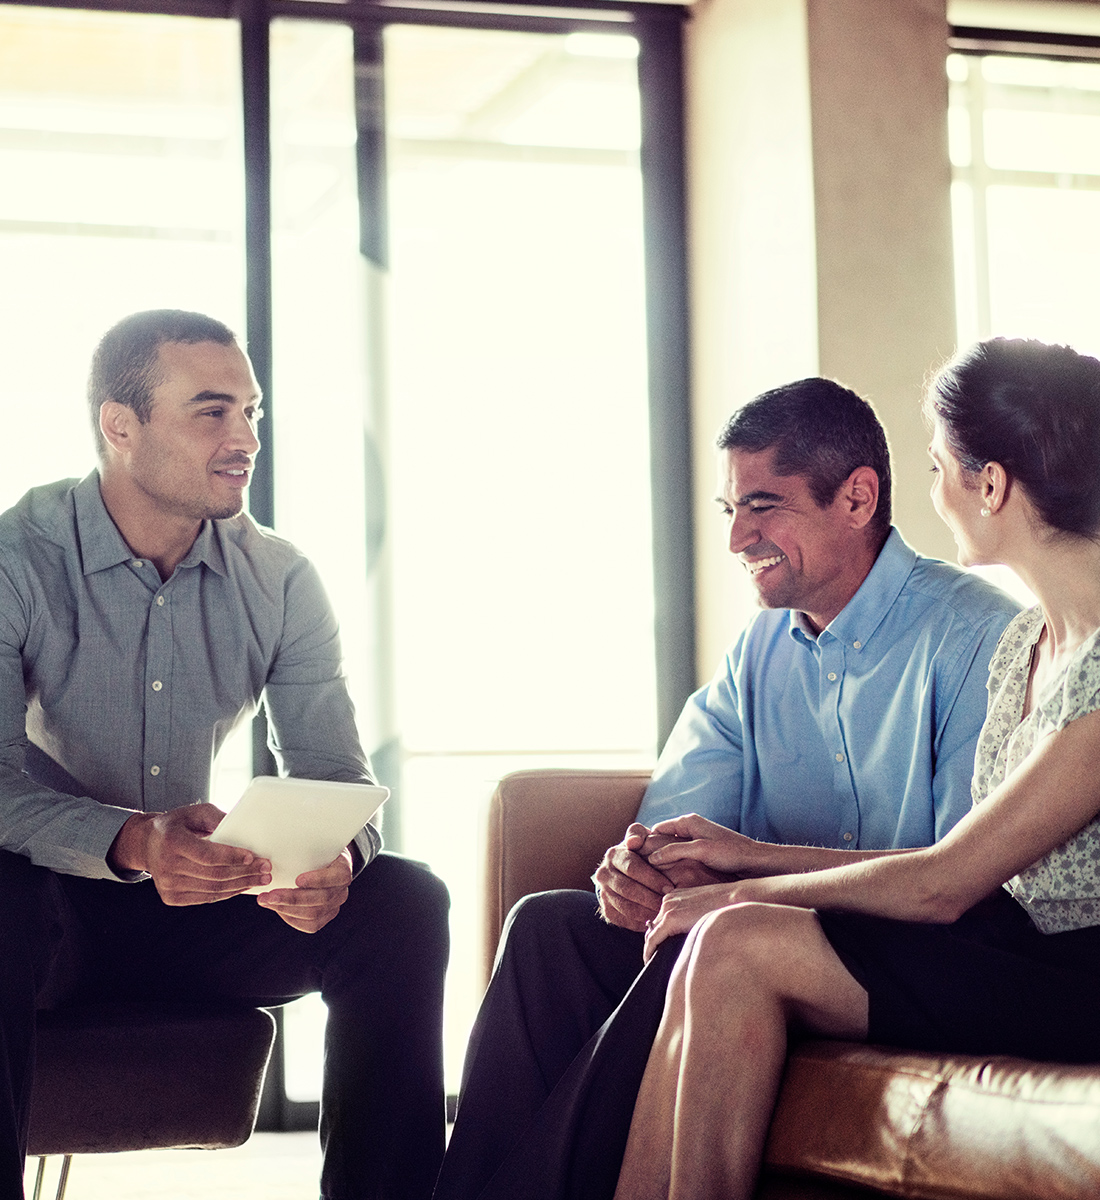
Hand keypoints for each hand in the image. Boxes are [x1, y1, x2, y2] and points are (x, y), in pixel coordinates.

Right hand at [109, 804, 271, 905]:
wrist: (148, 844)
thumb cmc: (178, 825)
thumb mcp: (195, 812)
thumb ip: (218, 818)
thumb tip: (244, 827)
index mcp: (172, 841)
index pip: (208, 855)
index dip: (232, 857)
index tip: (253, 856)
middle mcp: (166, 866)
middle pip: (214, 874)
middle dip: (245, 872)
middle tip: (266, 868)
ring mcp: (167, 885)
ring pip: (212, 889)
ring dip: (241, 885)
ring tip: (260, 879)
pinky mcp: (171, 897)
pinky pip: (206, 898)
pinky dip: (227, 893)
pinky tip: (242, 886)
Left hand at [256, 849, 352, 932]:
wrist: (326, 863)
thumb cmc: (316, 851)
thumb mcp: (314, 843)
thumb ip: (303, 845)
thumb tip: (278, 839)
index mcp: (343, 869)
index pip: (337, 877)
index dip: (318, 880)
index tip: (297, 879)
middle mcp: (342, 890)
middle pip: (321, 899)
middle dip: (292, 898)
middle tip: (269, 895)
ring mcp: (335, 905)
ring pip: (314, 915)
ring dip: (286, 909)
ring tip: (266, 901)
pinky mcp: (326, 916)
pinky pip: (310, 925)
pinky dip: (291, 918)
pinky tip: (277, 908)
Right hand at [591, 823, 675, 931]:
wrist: (627, 871)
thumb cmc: (642, 853)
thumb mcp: (641, 838)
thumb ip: (639, 834)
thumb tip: (634, 841)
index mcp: (613, 855)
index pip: (632, 868)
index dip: (652, 878)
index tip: (669, 887)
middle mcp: (604, 874)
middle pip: (628, 889)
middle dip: (650, 897)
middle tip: (668, 903)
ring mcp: (603, 893)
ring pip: (625, 906)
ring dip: (646, 912)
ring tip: (663, 914)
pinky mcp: (607, 909)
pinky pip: (622, 919)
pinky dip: (639, 923)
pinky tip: (654, 921)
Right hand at [636, 828, 731, 889]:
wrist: (755, 861)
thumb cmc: (731, 852)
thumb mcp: (700, 850)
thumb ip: (675, 851)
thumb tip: (652, 857)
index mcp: (687, 822)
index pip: (656, 830)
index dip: (644, 843)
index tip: (634, 859)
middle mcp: (689, 828)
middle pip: (661, 840)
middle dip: (652, 854)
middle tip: (641, 872)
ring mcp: (694, 840)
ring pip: (670, 850)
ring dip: (663, 862)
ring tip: (652, 878)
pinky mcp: (700, 852)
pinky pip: (680, 857)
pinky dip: (673, 866)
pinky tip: (669, 880)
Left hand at [642, 880, 752, 961]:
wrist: (736, 899)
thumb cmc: (726, 907)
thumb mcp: (704, 908)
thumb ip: (692, 916)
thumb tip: (686, 930)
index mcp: (675, 897)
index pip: (660, 921)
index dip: (658, 937)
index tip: (658, 950)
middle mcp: (668, 901)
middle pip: (654, 927)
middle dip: (654, 943)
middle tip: (655, 959)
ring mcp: (668, 908)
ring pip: (651, 933)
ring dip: (651, 948)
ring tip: (653, 962)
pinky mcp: (671, 918)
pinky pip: (652, 938)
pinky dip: (648, 950)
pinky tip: (649, 961)